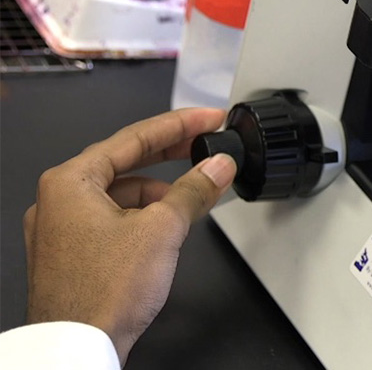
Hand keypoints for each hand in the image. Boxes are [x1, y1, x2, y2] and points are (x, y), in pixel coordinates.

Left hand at [23, 108, 235, 363]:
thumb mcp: (163, 229)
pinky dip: (145, 215)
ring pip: (121, 193)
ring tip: (197, 195)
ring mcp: (62, 228)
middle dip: (171, 154)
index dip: (179, 125)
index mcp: (70, 182)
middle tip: (207, 142)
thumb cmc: (103, 291)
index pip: (133, 137)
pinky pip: (114, 218)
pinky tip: (170, 226)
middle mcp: (58, 200)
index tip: (208, 118)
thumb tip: (217, 167)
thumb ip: (194, 190)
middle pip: (125, 162)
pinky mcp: (72, 254)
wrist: (78, 346)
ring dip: (160, 191)